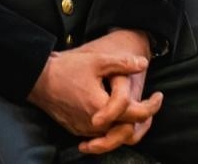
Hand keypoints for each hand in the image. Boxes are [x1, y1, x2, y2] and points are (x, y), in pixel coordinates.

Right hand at [28, 48, 150, 139]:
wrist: (38, 79)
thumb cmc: (66, 68)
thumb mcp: (97, 61)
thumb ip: (122, 63)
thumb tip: (143, 63)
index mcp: (102, 107)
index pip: (136, 115)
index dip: (152, 107)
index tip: (159, 95)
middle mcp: (93, 124)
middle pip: (127, 130)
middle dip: (143, 118)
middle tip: (151, 103)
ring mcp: (83, 130)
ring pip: (113, 135)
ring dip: (127, 124)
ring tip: (136, 109)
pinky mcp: (76, 130)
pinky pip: (99, 135)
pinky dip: (111, 127)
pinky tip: (115, 114)